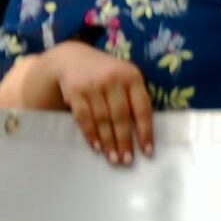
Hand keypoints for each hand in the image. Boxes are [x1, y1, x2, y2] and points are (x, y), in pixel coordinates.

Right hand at [38, 40, 152, 165]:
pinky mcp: (76, 91)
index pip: (142, 108)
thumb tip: (144, 134)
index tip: (147, 152)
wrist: (73, 58)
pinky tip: (96, 147)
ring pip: (103, 119)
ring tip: (113, 159)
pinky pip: (84, 118)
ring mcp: (93, 85)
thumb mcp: (124, 77)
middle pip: (121, 116)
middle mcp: (113, 79)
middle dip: (125, 141)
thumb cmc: (106, 73)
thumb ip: (134, 98)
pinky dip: (91, 134)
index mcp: (131, 76)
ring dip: (108, 142)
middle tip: (127, 161)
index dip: (145, 132)